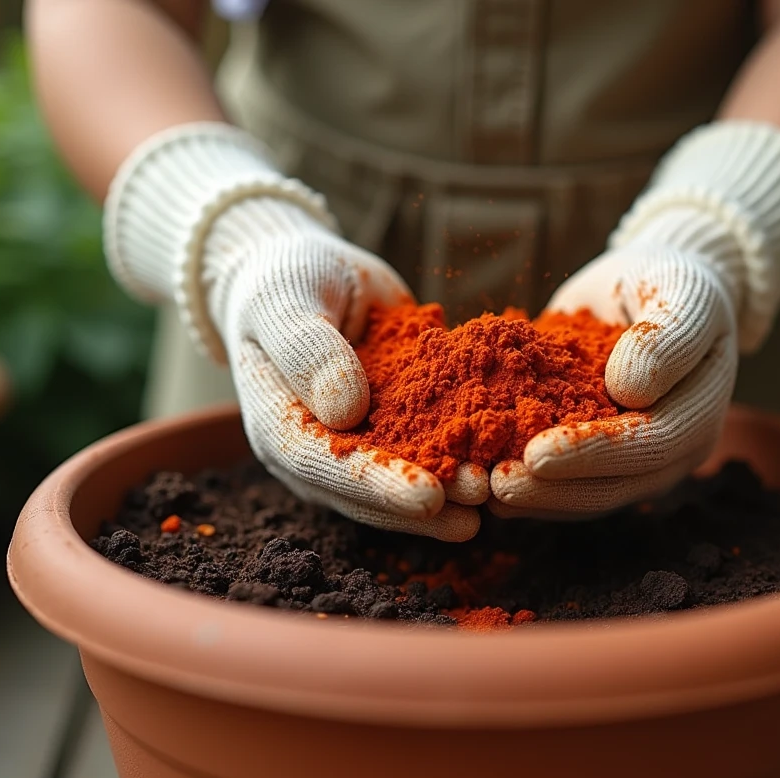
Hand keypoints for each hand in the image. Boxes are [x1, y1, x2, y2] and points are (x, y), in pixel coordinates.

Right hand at [208, 200, 486, 540]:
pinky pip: (424, 449)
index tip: (428, 497)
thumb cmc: (284, 279)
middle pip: (365, 490)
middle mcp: (313, 450)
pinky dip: (461, 456)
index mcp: (275, 424)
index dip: (375, 484)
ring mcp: (352, 445)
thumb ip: (309, 350)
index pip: (322, 465)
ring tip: (499, 493)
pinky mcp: (388, 431)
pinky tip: (504, 464)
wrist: (304, 274)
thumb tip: (346, 411)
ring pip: (398, 480)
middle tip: (480, 499)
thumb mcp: (287, 301)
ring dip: (449, 491)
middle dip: (424, 501)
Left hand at [489, 238, 738, 518]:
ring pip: (587, 495)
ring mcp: (636, 462)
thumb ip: (667, 336)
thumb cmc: (668, 279)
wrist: (645, 284)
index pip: (648, 444)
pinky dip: (527, 487)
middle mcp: (672, 450)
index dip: (593, 452)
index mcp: (701, 411)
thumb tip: (630, 393)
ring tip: (481, 492)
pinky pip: (565, 484)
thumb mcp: (680, 290)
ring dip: (535, 498)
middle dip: (554, 490)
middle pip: (615, 485)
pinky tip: (480, 478)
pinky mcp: (598, 458)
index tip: (537, 455)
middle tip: (496, 485)